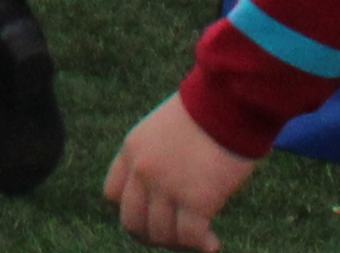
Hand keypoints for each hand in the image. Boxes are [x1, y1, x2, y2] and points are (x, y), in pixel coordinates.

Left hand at [106, 93, 256, 250]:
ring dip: (179, 243)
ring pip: (161, 235)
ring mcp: (166, 187)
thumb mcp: (163, 128)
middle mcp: (142, 171)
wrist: (226, 102)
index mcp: (131, 150)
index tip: (155, 214)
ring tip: (198, 239)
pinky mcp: (195, 200)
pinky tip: (212, 243)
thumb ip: (156, 156)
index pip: (112, 195)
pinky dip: (201, 245)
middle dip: (153, 235)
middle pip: (132, 222)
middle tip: (177, 236)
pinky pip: (190, 238)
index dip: (133, 210)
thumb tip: (168, 188)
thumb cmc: (205, 111)